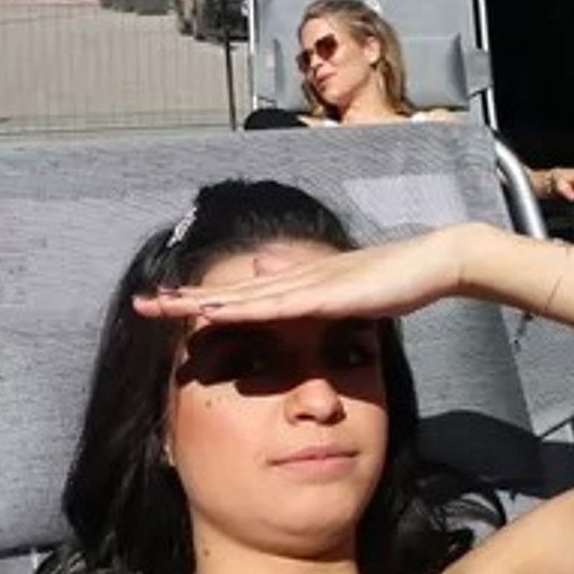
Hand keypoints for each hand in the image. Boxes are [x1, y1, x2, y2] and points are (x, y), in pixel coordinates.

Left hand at [133, 225, 489, 322]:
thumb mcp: (339, 285)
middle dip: (184, 300)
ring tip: (165, 307)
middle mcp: (293, 278)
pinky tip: (222, 312)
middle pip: (229, 293)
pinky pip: (279, 306)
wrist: (431, 261)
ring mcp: (308, 284)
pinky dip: (247, 310)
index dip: (198, 300)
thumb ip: (303, 281)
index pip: (237, 296)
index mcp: (294, 282)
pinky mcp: (327, 294)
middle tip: (142, 305)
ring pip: (245, 298)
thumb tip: (264, 269)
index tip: (162, 306)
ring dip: (204, 303)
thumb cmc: (389, 276)